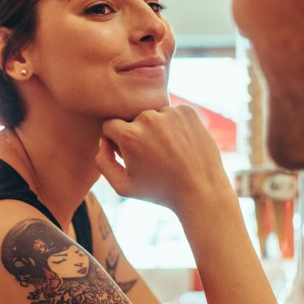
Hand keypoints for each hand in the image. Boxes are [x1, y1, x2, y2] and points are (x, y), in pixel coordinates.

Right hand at [96, 106, 231, 215]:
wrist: (201, 191)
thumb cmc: (159, 191)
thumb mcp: (122, 186)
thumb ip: (102, 162)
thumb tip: (104, 141)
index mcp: (129, 135)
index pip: (110, 125)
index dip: (116, 142)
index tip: (127, 155)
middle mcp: (148, 118)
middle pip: (132, 120)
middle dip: (137, 135)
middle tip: (152, 158)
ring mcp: (170, 112)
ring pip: (153, 116)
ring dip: (156, 130)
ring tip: (169, 153)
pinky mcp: (187, 111)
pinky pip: (171, 114)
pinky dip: (174, 126)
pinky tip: (181, 146)